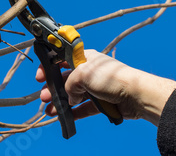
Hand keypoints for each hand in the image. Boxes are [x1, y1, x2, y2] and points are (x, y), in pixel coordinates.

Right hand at [36, 49, 175, 125]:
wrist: (136, 94)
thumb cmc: (111, 77)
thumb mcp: (83, 74)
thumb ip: (70, 83)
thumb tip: (70, 96)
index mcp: (84, 58)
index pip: (62, 58)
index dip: (49, 65)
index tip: (40, 75)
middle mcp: (89, 71)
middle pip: (65, 79)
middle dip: (52, 87)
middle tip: (44, 96)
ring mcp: (95, 87)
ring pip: (73, 95)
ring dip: (60, 102)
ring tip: (50, 110)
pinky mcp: (101, 102)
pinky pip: (84, 108)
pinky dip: (74, 112)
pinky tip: (64, 117)